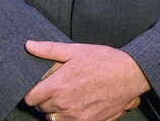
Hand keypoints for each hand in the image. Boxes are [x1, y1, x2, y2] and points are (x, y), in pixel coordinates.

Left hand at [23, 41, 149, 120]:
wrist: (131, 73)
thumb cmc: (104, 60)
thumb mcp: (76, 50)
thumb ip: (49, 49)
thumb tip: (29, 45)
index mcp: (57, 85)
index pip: (31, 98)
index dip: (34, 92)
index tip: (40, 88)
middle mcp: (64, 104)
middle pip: (42, 109)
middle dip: (46, 100)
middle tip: (58, 89)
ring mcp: (76, 116)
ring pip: (54, 118)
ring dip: (57, 110)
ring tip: (69, 98)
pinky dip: (71, 117)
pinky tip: (80, 105)